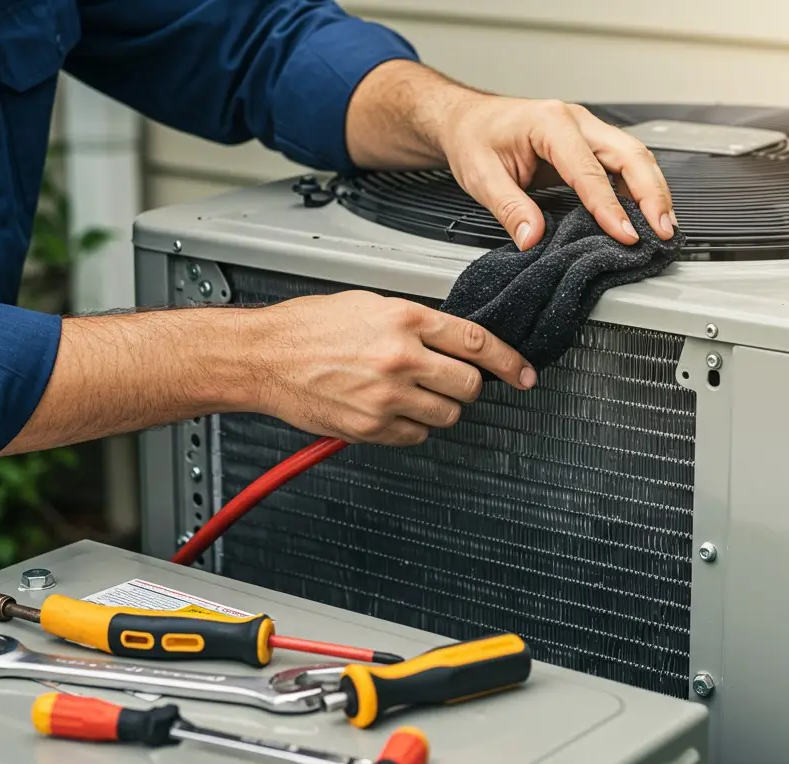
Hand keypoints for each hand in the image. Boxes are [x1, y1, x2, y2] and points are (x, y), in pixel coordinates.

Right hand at [244, 291, 534, 445]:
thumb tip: (453, 338)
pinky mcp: (370, 427)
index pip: (477, 342)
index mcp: (404, 319)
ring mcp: (386, 397)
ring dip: (439, 407)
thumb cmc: (308, 327)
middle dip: (466, 385)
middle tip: (449, 378)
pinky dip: (410, 426)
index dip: (509, 361)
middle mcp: (400, 358)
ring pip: (447, 415)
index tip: (524, 373)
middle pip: (469, 386)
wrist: (263, 357)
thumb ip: (415, 321)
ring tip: (410, 392)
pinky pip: (415, 435)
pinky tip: (389, 408)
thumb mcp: (370, 304)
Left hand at [439, 95, 675, 250]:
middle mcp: (576, 121)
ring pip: (635, 157)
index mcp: (550, 123)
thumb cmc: (475, 138)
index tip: (625, 235)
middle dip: (651, 195)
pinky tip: (647, 214)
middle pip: (629, 155)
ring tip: (664, 228)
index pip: (590, 170)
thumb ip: (509, 208)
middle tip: (662, 231)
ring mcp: (587, 130)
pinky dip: (640, 188)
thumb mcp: (481, 176)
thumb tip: (532, 238)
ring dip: (653, 192)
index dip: (610, 207)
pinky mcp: (591, 144)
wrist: (468, 119)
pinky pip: (624, 164)